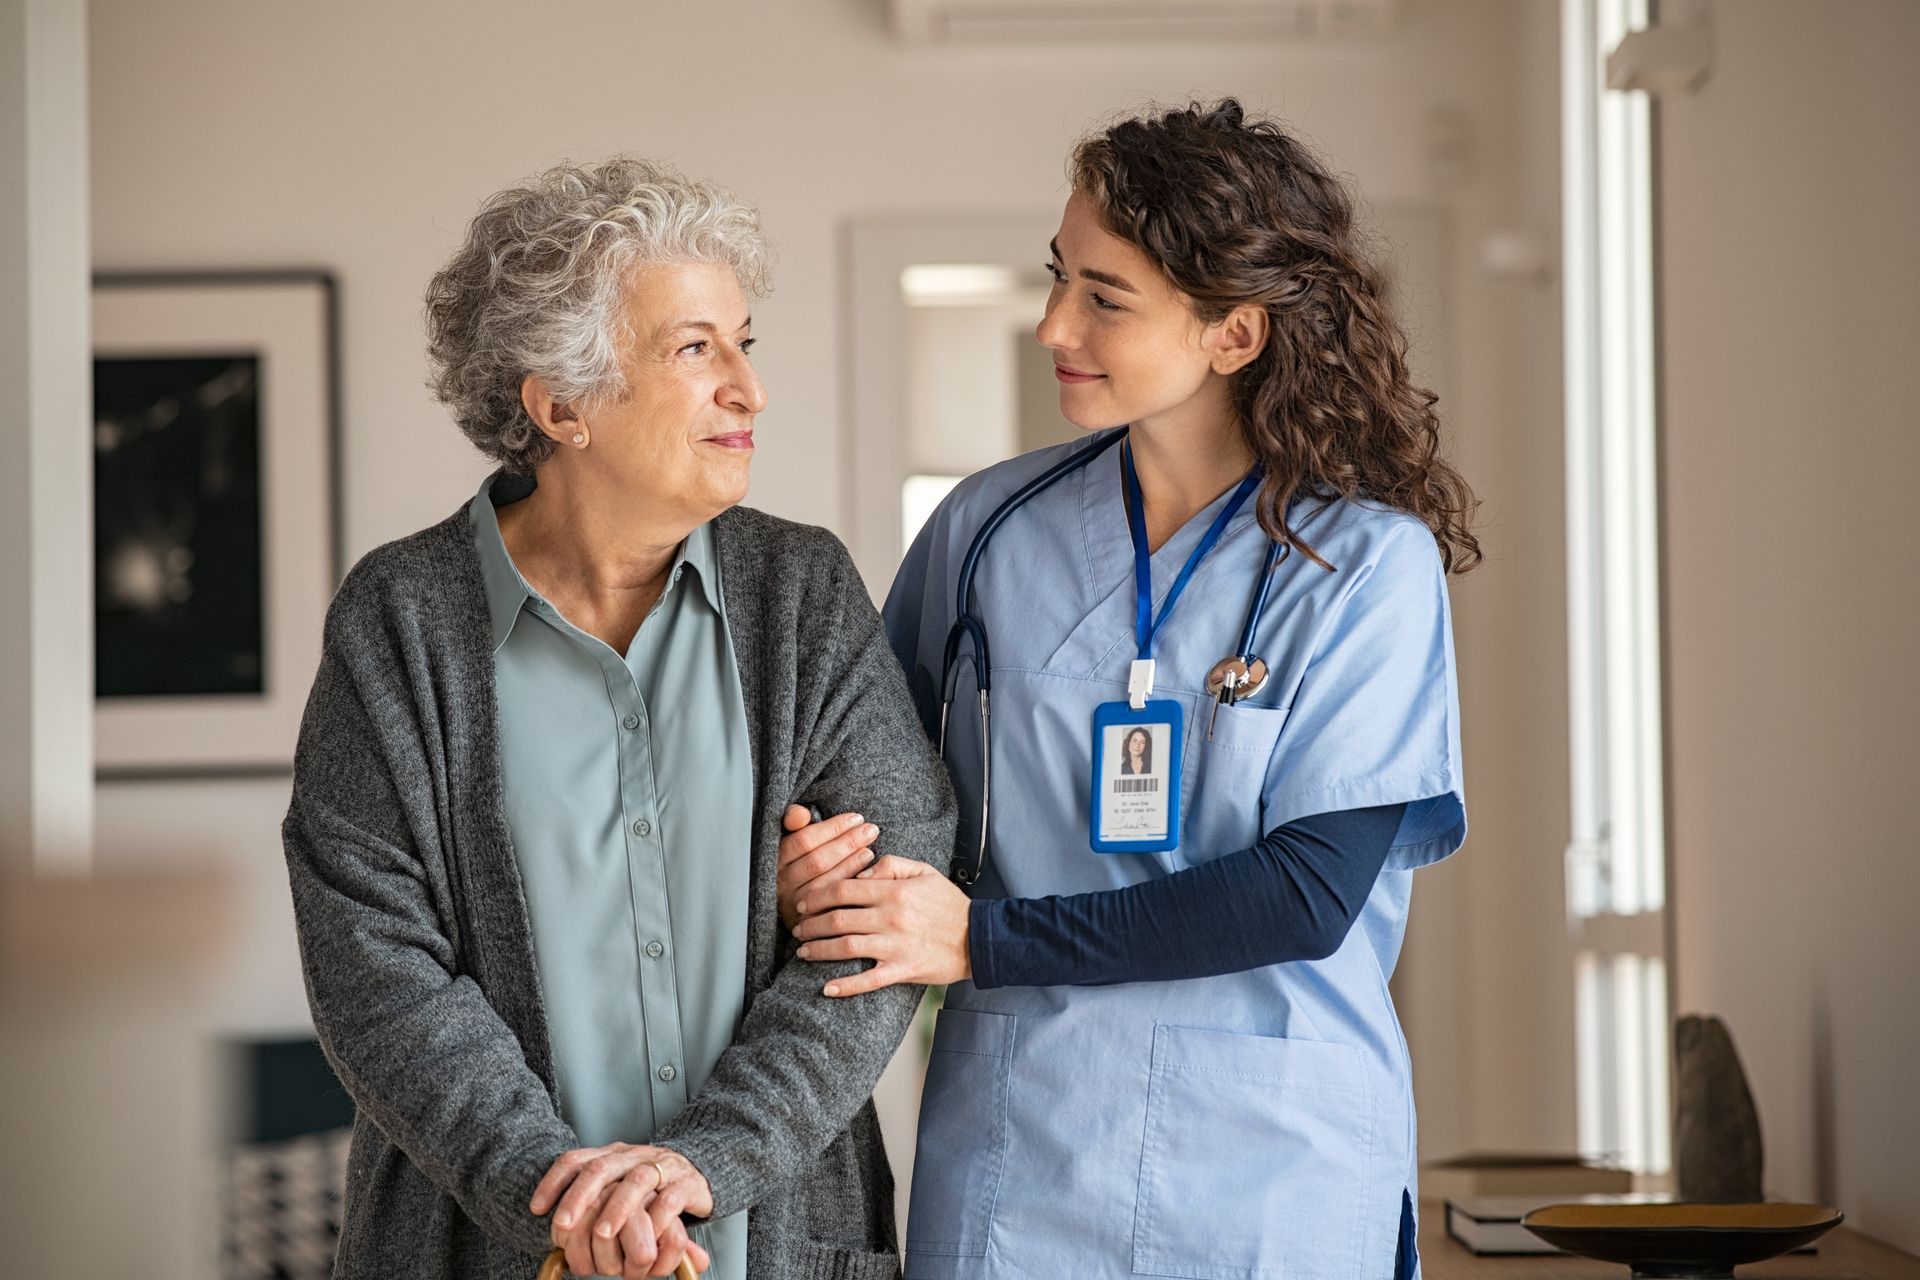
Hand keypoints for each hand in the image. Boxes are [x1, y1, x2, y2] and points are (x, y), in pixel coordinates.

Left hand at [531, 1142, 712, 1277]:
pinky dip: (655, 1218)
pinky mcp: (687, 1184)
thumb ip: (589, 1198)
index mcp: (612, 1155)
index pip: (576, 1159)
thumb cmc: (649, 1185)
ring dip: (616, 1208)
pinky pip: (670, 1199)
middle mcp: (634, 1156)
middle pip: (602, 1168)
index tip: (537, 1209)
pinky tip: (645, 1236)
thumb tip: (543, 1216)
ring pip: (636, 1181)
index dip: (553, 1181)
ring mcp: (662, 1167)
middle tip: (562, 1224)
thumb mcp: (617, 1185)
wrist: (700, 1168)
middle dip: (579, 1196)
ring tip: (601, 1234)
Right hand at [777, 805, 880, 929]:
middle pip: (817, 861)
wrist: (795, 905)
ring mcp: (793, 904)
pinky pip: (831, 904)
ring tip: (870, 850)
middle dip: (847, 843)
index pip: (804, 840)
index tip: (855, 818)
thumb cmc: (799, 862)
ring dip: (851, 864)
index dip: (832, 828)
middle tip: (871, 830)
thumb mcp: (793, 838)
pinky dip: (849, 886)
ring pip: (825, 882)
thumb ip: (792, 820)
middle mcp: (780, 883)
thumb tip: (801, 815)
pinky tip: (866, 874)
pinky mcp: (807, 922)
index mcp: (776, 859)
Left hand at [791, 855, 971, 995]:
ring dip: (819, 950)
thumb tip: (860, 871)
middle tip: (797, 928)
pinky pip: (867, 981)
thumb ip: (891, 864)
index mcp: (893, 891)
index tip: (804, 902)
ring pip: (845, 948)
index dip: (817, 895)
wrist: (979, 938)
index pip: (843, 889)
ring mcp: (895, 946)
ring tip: (803, 951)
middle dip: (810, 924)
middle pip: (837, 919)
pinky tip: (827, 988)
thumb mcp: (924, 871)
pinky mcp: (902, 970)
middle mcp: (890, 918)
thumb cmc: (950, 904)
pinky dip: (845, 986)